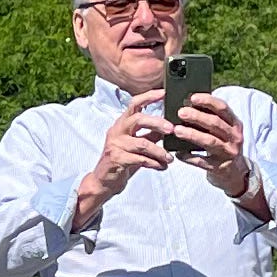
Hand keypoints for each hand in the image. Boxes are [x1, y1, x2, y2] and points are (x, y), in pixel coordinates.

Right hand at [72, 98, 173, 233]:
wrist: (104, 182)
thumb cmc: (123, 161)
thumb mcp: (138, 145)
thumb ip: (151, 134)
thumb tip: (170, 126)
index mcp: (122, 124)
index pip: (134, 104)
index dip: (149, 97)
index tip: (164, 93)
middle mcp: (117, 131)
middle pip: (138, 119)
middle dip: (157, 122)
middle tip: (172, 129)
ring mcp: (115, 145)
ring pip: (142, 143)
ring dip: (159, 151)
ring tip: (170, 158)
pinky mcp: (116, 159)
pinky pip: (140, 159)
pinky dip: (154, 163)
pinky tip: (162, 167)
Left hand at [169, 93, 262, 207]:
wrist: (234, 172)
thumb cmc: (223, 145)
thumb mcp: (224, 131)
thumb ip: (211, 119)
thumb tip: (187, 105)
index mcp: (235, 123)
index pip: (223, 108)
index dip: (208, 101)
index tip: (192, 98)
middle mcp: (235, 137)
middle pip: (215, 124)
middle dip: (197, 117)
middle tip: (181, 112)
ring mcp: (228, 153)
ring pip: (209, 141)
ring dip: (192, 135)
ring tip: (177, 130)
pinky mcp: (219, 167)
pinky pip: (202, 161)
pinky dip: (189, 156)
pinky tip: (178, 153)